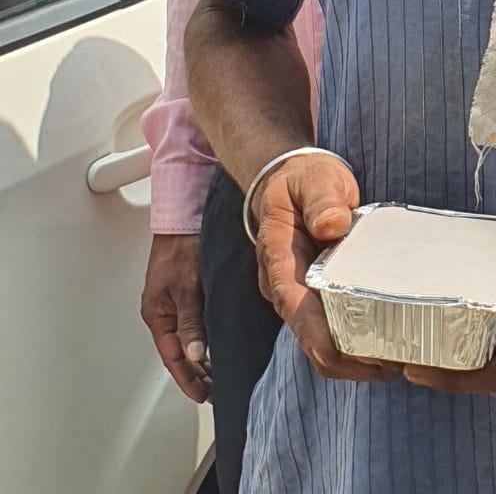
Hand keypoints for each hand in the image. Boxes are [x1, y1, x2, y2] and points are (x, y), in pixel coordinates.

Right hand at [141, 234, 211, 403]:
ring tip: (219, 374)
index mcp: (158, 315)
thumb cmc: (182, 246)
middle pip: (179, 352)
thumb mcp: (187, 286)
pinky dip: (204, 339)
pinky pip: (194, 325)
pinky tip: (218, 344)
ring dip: (201, 358)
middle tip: (215, 390)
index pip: (172, 357)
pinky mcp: (187, 293)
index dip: (187, 379)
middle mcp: (164, 312)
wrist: (184, 218)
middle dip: (196, 373)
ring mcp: (175, 303)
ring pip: (188, 340)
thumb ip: (191, 321)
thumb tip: (195, 354)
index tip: (202, 395)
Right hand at [253, 151, 400, 382]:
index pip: (300, 319)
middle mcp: (288, 290)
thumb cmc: (303, 180)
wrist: (293, 180)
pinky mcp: (321, 294)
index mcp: (279, 266)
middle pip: (315, 344)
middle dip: (352, 362)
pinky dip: (361, 340)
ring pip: (327, 343)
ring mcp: (304, 296)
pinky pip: (337, 328)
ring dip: (359, 357)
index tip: (368, 358)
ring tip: (403, 359)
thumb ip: (321, 199)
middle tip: (399, 364)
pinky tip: (395, 339)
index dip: (330, 346)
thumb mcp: (313, 179)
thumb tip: (331, 225)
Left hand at [403, 193, 495, 393]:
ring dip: (449, 352)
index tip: (416, 368)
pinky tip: (437, 309)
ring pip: (487, 352)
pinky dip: (463, 328)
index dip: (458, 378)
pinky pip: (492, 331)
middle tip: (393, 351)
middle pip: (486, 369)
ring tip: (403, 334)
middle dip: (442, 370)